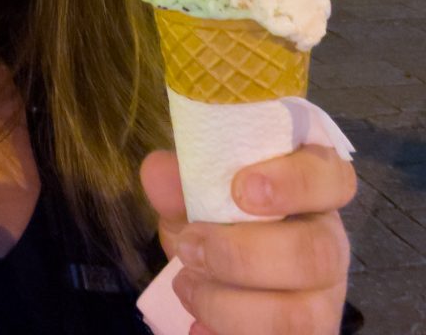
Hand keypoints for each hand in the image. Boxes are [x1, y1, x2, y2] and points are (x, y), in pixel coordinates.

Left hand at [140, 145, 356, 334]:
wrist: (225, 268)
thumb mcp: (200, 192)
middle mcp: (330, 243)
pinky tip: (198, 328)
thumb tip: (158, 171)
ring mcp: (325, 299)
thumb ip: (181, 180)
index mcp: (315, 190)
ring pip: (302, 316)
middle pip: (317, 254)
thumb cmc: (224, 215)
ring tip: (186, 286)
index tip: (241, 188)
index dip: (294, 183)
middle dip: (243, 255)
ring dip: (231, 306)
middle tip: (190, 246)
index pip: (331, 178)